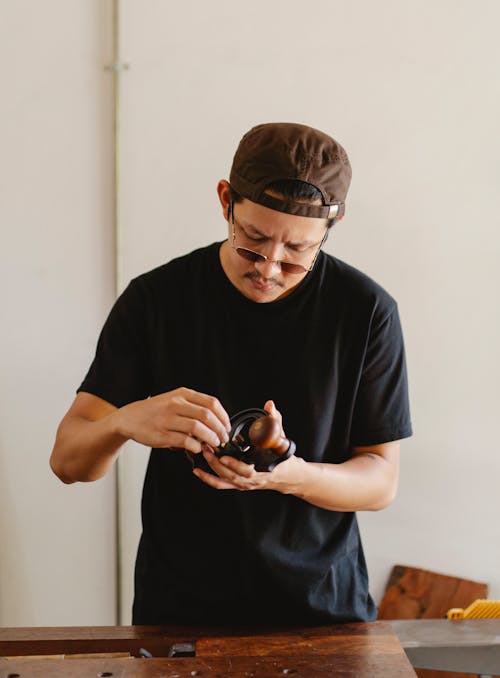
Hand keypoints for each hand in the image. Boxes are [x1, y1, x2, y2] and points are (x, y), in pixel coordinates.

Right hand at [113, 387, 230, 452]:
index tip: (227, 426)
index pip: (211, 403)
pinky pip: (185, 441)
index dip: (223, 416)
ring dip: (210, 439)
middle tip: (223, 438)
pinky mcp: (161, 434)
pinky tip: (197, 448)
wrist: (129, 418)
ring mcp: (167, 419)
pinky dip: (196, 446)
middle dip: (219, 429)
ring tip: (214, 444)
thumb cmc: (155, 411)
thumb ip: (193, 407)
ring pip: (197, 428)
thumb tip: (217, 422)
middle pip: (207, 415)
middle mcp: (175, 404)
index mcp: (182, 394)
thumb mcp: (174, 400)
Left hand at [192, 399, 300, 491]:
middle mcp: (251, 479)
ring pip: (224, 480)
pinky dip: (208, 479)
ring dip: (211, 468)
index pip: (247, 470)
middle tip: (207, 448)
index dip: (235, 465)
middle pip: (231, 475)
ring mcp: (243, 483)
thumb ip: (274, 420)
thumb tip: (270, 405)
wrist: (285, 474)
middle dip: (216, 463)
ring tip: (202, 452)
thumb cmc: (281, 455)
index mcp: (262, 468)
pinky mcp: (236, 485)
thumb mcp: (280, 437)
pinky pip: (220, 485)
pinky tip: (197, 470)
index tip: (224, 457)